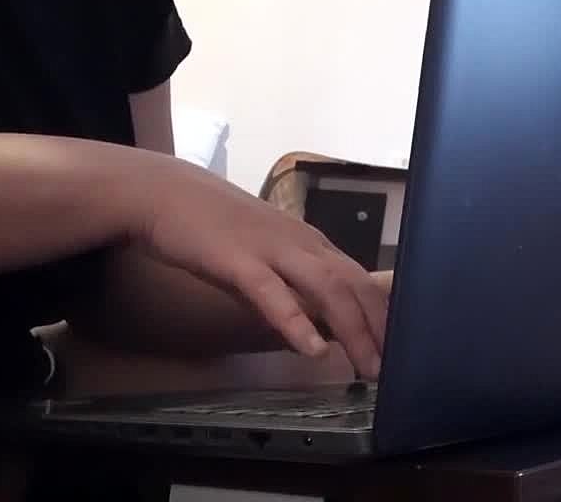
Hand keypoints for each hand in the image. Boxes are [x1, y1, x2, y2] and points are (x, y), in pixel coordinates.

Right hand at [126, 156, 388, 378]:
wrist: (164, 193)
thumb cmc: (214, 227)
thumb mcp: (265, 256)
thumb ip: (293, 286)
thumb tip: (320, 324)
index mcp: (310, 244)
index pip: (360, 279)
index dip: (381, 315)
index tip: (396, 349)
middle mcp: (301, 243)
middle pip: (353, 285)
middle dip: (377, 328)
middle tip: (392, 367)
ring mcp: (272, 249)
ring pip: (326, 288)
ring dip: (352, 329)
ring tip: (367, 365)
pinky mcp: (238, 260)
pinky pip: (273, 293)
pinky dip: (296, 321)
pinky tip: (311, 349)